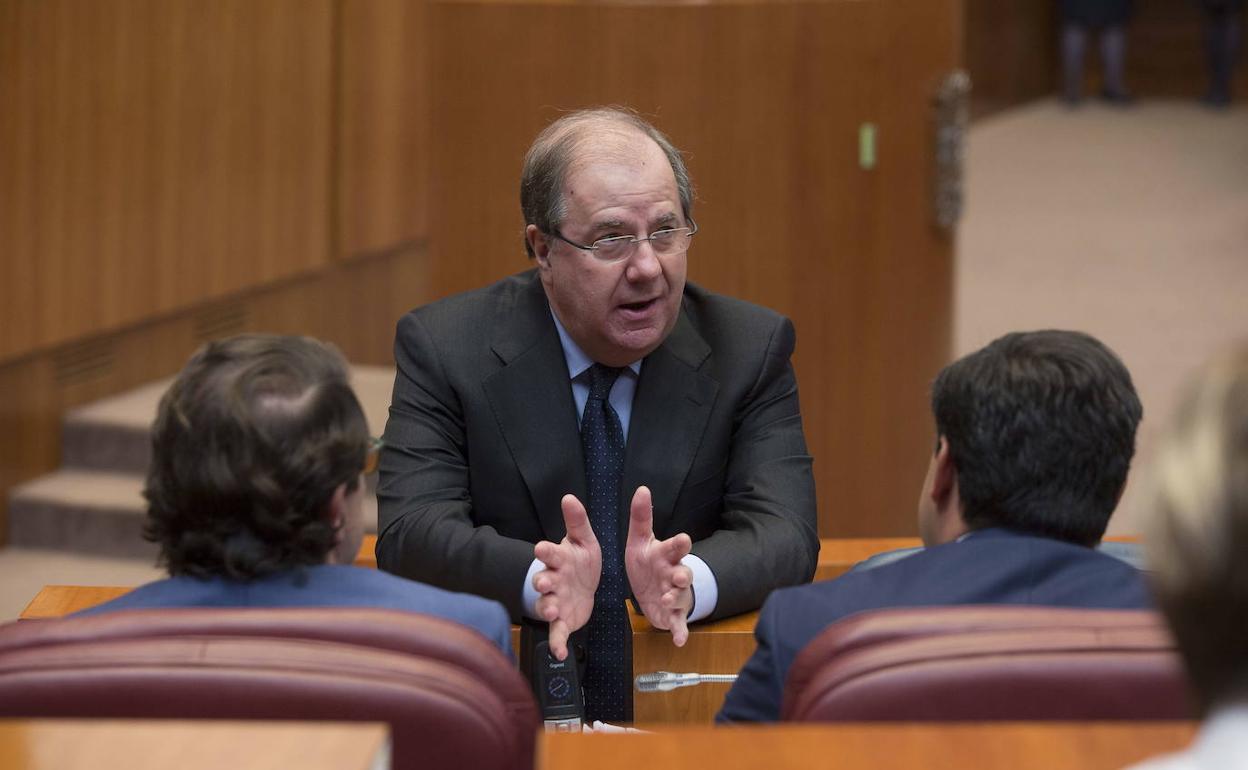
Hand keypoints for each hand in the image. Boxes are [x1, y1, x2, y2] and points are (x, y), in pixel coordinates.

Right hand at [533, 494, 601, 659]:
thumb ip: (577, 521)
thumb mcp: (584, 540)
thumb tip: (570, 497)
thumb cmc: (580, 560)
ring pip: (546, 606)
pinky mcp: (562, 620)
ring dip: (548, 608)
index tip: (541, 548)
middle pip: (543, 581)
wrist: (583, 585)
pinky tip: (560, 653)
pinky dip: (557, 643)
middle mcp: (553, 580)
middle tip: (543, 583)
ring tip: (554, 611)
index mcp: (559, 559)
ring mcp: (555, 601)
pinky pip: (557, 633)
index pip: (549, 553)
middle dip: (542, 582)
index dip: (545, 551)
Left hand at [624, 485, 693, 645]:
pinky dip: (680, 631)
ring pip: (681, 597)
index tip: (683, 539)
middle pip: (684, 572)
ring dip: (676, 600)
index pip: (675, 547)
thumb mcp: (640, 540)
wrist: (652, 586)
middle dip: (683, 574)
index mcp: (666, 555)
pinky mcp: (673, 614)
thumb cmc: (648, 561)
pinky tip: (679, 640)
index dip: (679, 544)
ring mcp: (676, 595)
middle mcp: (675, 573)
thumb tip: (642, 489)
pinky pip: (678, 623)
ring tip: (668, 601)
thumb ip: (641, 517)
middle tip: (679, 576)